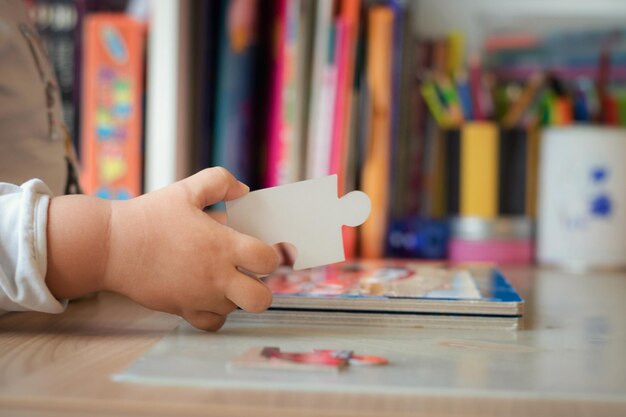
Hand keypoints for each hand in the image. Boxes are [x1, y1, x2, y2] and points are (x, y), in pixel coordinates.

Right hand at [46, 167, 279, 330]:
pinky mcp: (182, 310)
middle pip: (261, 299)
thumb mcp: (186, 189)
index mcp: (222, 245)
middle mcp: (216, 276)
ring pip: (236, 310)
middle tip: (252, 274)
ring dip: (236, 296)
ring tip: (224, 278)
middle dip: (263, 287)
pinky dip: (216, 314)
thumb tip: (244, 191)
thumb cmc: (149, 216)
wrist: (110, 246)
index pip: (268, 260)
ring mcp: (199, 297)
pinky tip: (209, 296)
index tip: (264, 250)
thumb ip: (220, 182)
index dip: (272, 255)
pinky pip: (212, 324)